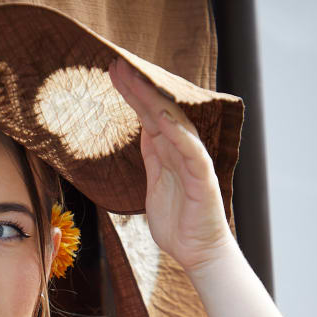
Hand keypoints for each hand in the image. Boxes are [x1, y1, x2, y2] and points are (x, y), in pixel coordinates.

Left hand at [108, 57, 236, 276]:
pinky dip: (178, 134)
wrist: (197, 253)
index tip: (113, 72)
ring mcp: (194, 163)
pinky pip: (191, 153)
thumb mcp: (155, 185)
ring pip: (174, 124)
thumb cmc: (177, 223)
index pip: (148, 116)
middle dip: (138, 88)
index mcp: (168, 153)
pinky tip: (163, 117)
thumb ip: (152, 158)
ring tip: (134, 80)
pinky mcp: (203, 180)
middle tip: (116, 64)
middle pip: (159, 112)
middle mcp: (182, 151)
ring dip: (154, 101)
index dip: (132, 94)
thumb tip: (145, 132)